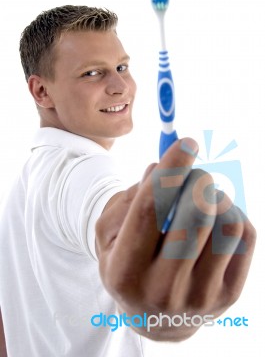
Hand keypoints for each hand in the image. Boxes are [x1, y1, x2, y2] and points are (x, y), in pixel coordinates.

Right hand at [96, 138, 255, 340]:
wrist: (155, 318)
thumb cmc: (128, 264)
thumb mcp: (109, 234)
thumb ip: (128, 199)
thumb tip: (162, 167)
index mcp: (125, 271)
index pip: (151, 208)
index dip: (171, 168)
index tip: (187, 143)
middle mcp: (163, 289)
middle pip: (196, 213)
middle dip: (198, 179)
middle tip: (193, 174)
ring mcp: (201, 296)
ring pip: (227, 222)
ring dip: (216, 196)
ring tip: (202, 200)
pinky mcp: (230, 295)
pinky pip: (245, 236)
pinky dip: (232, 213)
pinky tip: (215, 218)